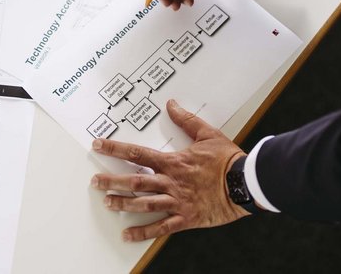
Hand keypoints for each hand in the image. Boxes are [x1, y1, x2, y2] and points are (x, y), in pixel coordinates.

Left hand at [90, 100, 250, 241]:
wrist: (245, 183)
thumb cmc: (228, 160)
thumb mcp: (207, 134)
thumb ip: (186, 120)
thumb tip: (172, 105)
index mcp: (173, 162)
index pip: (137, 152)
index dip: (115, 148)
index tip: (98, 145)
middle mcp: (171, 182)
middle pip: (135, 181)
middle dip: (112, 181)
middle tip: (95, 181)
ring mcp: (177, 201)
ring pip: (144, 203)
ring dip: (123, 204)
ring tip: (108, 203)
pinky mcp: (186, 218)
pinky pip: (161, 227)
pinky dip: (143, 232)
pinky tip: (128, 234)